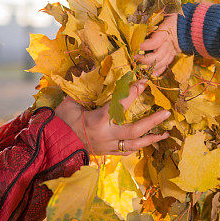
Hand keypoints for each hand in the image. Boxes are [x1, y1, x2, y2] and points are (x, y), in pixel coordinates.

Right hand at [54, 81, 169, 155]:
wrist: (52, 143)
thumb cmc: (61, 120)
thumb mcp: (71, 101)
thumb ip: (85, 88)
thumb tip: (95, 68)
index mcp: (98, 120)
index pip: (120, 105)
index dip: (134, 93)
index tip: (144, 83)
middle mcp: (106, 135)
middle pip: (134, 130)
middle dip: (152, 122)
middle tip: (166, 113)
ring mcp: (107, 146)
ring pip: (134, 145)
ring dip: (151, 139)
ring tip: (166, 133)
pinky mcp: (106, 153)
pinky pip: (126, 151)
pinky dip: (138, 147)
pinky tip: (147, 142)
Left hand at [137, 13, 178, 76]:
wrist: (191, 22)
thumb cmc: (176, 15)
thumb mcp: (165, 12)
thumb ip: (153, 13)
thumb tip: (138, 14)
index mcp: (167, 31)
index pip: (154, 42)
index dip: (144, 45)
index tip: (136, 46)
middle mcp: (170, 43)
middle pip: (157, 56)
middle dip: (144, 59)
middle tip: (134, 57)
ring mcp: (172, 50)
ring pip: (161, 62)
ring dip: (149, 66)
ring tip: (139, 65)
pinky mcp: (174, 53)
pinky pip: (166, 64)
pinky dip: (159, 70)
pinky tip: (151, 74)